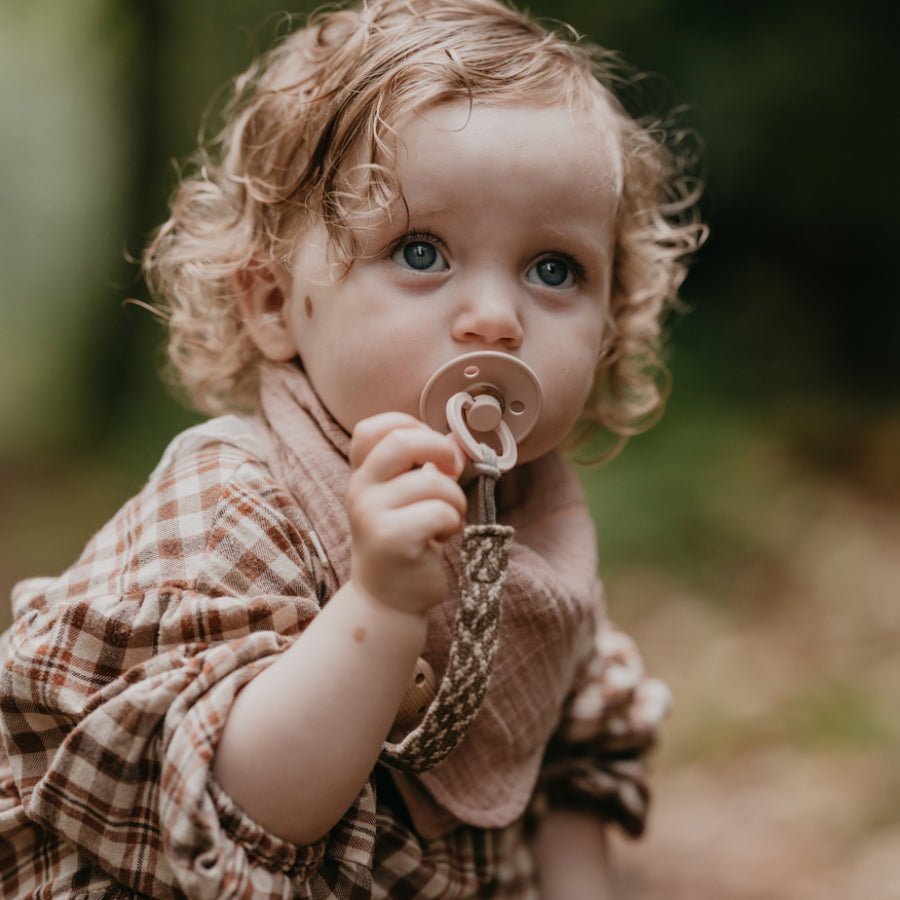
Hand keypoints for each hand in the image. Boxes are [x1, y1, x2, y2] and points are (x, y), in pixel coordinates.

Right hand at [347, 412, 466, 614]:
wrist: (387, 600)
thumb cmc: (405, 542)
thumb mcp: (412, 498)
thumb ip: (430, 465)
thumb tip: (458, 439)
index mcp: (363, 475)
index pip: (370, 429)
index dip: (408, 426)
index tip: (432, 448)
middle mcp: (360, 490)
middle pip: (401, 441)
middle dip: (440, 449)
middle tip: (453, 471)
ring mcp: (372, 514)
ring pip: (434, 482)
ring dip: (455, 501)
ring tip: (447, 521)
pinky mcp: (392, 539)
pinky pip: (440, 512)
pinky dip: (453, 524)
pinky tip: (442, 538)